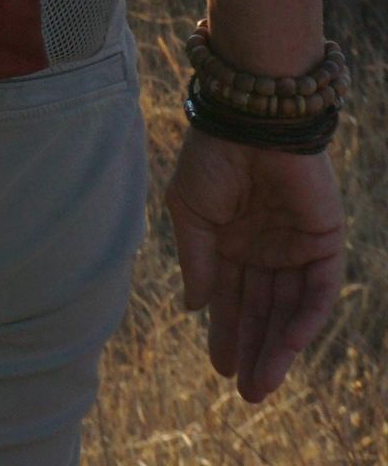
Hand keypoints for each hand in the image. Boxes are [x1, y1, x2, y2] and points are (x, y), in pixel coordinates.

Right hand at [167, 131, 345, 401]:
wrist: (252, 121)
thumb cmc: (213, 159)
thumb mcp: (189, 212)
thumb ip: (197, 259)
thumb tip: (195, 306)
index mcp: (232, 243)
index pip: (232, 299)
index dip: (226, 333)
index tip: (220, 366)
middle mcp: (267, 251)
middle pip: (263, 312)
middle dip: (254, 351)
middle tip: (246, 393)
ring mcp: (297, 249)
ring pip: (291, 310)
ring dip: (279, 348)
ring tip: (261, 382)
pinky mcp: (326, 242)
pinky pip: (319, 290)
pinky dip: (305, 320)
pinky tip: (289, 347)